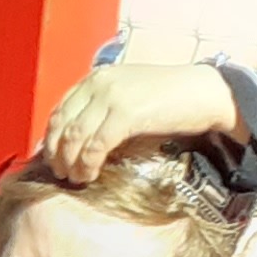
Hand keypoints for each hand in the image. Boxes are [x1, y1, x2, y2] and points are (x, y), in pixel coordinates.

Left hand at [37, 61, 237, 183]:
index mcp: (96, 78)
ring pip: (74, 137)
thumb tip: (78, 139)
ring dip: (70, 162)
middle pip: (62, 124)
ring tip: (74, 179)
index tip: (52, 158)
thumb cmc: (170, 97)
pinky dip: (88, 164)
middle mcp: (99, 83)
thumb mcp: (128, 95)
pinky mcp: (127, 114)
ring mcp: (111, 97)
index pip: (60, 109)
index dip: (51, 137)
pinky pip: (96, 146)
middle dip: (56, 153)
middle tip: (59, 174)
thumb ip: (102, 109)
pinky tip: (90, 175)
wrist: (205, 92)